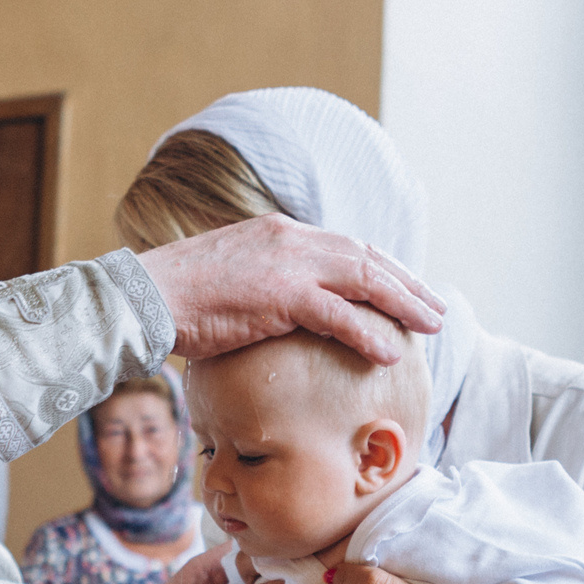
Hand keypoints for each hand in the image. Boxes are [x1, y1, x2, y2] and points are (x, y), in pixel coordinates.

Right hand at [136, 213, 442, 366]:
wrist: (147, 296)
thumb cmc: (180, 297)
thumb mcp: (232, 276)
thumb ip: (266, 282)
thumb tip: (284, 308)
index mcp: (280, 232)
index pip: (347, 246)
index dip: (384, 267)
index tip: (407, 288)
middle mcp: (291, 240)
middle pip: (366, 258)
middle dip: (406, 283)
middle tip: (436, 308)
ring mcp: (288, 266)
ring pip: (364, 280)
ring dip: (403, 304)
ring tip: (431, 326)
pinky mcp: (281, 296)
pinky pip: (339, 315)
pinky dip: (369, 332)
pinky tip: (390, 351)